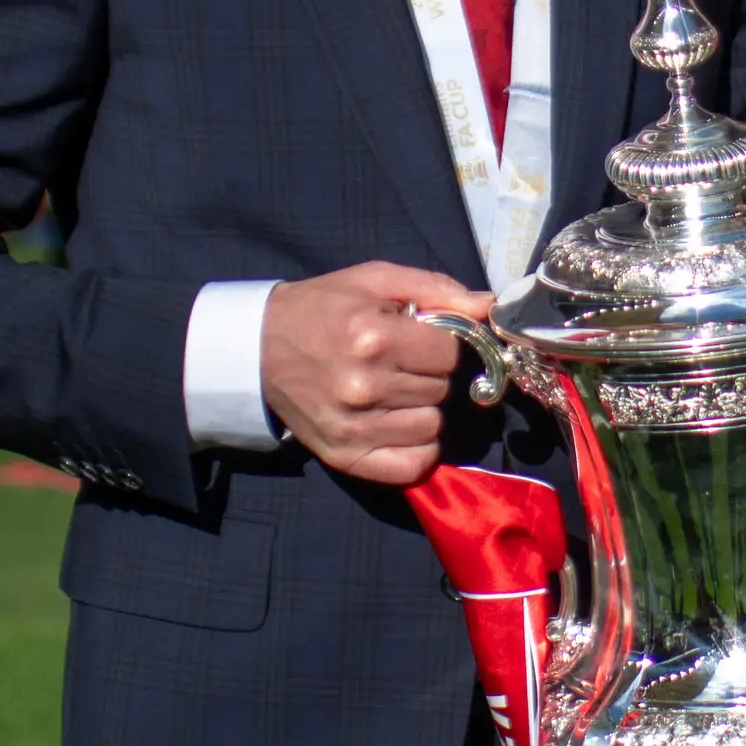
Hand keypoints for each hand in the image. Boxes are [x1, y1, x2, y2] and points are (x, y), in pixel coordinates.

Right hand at [261, 262, 491, 487]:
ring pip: (432, 426)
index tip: (419, 339)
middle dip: (429, 373)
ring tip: (393, 391)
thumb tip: (488, 306)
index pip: (449, 353)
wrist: (258, 348)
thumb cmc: (322, 308)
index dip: (440, 344)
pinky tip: (398, 425)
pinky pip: (413, 465)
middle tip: (400, 362)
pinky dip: (417, 448)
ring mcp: (354, 426)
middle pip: (441, 389)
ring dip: (422, 408)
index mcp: (372, 336)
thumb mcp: (374, 280)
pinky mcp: (345, 456)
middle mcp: (364, 386)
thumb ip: (435, 288)